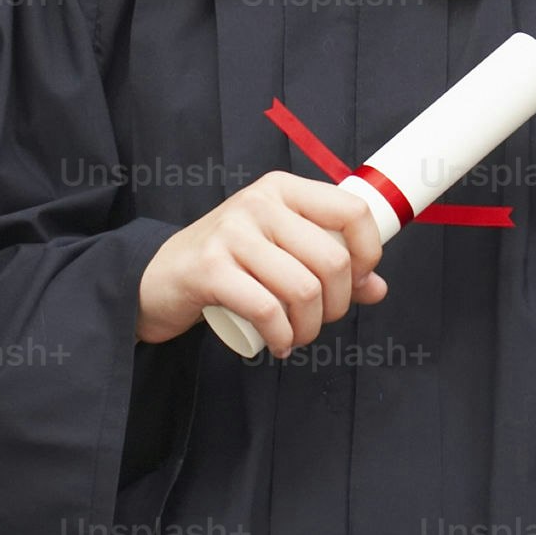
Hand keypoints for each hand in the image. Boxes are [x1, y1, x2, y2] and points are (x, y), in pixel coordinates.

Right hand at [134, 171, 388, 354]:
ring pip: (303, 288)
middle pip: (332, 259)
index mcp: (284, 189)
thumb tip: (378, 288)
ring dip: (309, 328)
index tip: (359, 281)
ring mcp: (232, 233)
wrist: (157, 276)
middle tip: (321, 320)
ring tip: (297, 336)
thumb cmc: (229, 262)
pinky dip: (282, 337)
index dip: (368, 252)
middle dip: (337, 304)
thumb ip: (328, 263)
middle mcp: (260, 202)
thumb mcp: (280, 249)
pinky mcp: (209, 268)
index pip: (352, 210)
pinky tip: (279, 345)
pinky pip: (266, 309)